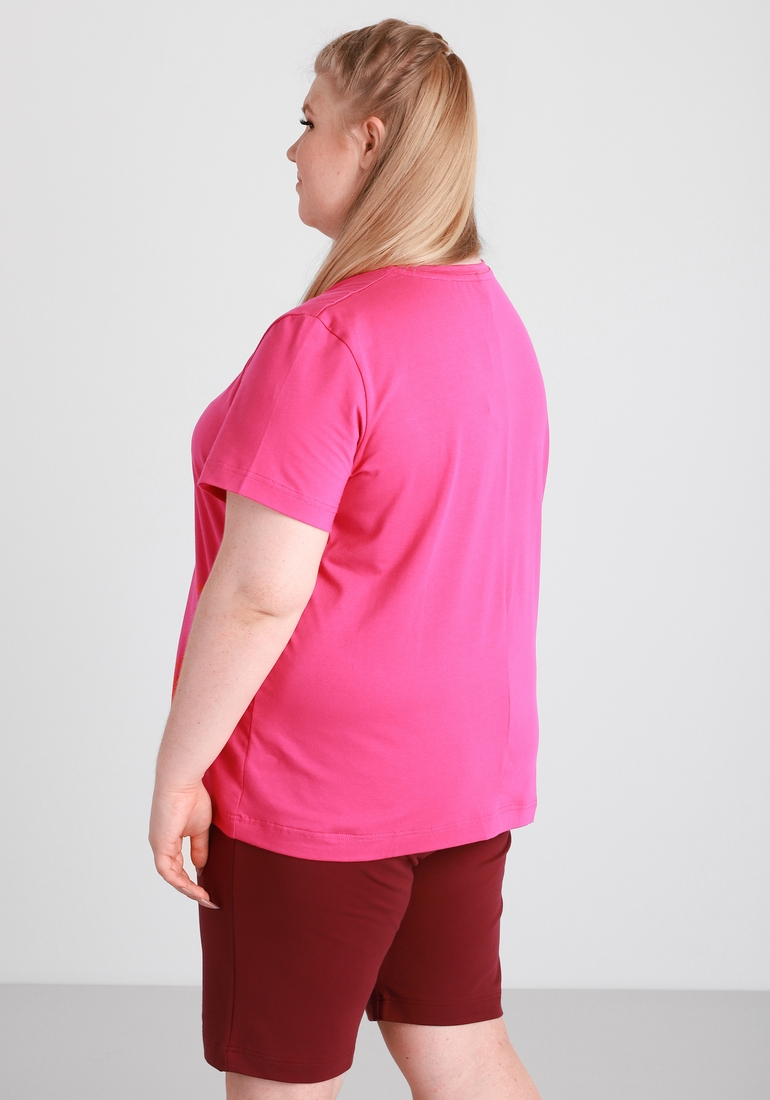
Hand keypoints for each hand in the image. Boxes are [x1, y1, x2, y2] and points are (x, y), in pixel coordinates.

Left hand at [149, 779, 218, 907]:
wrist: (183, 781)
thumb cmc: (192, 797)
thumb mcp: (201, 828)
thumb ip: (200, 848)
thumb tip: (200, 867)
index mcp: (169, 839)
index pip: (178, 866)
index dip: (191, 879)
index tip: (206, 889)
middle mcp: (161, 844)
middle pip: (174, 874)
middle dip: (190, 889)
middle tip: (206, 899)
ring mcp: (159, 845)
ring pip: (171, 875)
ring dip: (187, 889)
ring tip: (203, 897)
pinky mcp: (160, 844)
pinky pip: (168, 870)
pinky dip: (180, 881)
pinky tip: (193, 888)